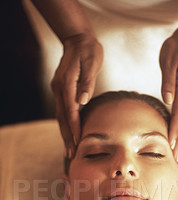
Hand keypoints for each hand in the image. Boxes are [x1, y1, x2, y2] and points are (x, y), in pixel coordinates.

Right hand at [51, 33, 103, 155]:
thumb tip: (83, 100)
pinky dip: (65, 125)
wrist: (77, 39)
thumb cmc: (88, 50)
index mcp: (66, 83)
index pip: (70, 110)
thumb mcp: (91, 62)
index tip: (78, 141)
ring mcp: (58, 90)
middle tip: (71, 154)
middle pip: (62, 118)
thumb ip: (87, 82)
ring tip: (68, 150)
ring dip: (64, 134)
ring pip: (60, 117)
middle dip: (67, 137)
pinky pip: (62, 112)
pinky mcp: (61, 91)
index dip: (74, 127)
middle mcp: (59, 88)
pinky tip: (68, 134)